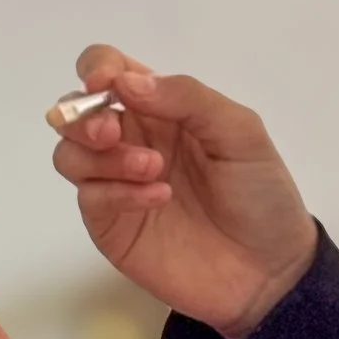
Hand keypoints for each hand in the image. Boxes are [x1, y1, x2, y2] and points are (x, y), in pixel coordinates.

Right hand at [50, 44, 317, 338]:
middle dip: (83, 116)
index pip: (110, 70)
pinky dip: (117, 193)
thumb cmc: (261, 193)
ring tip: (152, 169)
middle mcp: (132, 140)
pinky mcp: (112, 226)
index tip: (105, 83)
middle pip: (75, 112)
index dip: (97, 68)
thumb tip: (125, 82)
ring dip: (101, 156)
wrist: (269, 271)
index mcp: (162, 108)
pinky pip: (90, 197)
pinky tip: (158, 198)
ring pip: (69, 154)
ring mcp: (117, 184)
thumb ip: (188, 98)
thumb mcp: (240, 132)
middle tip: (112, 133)